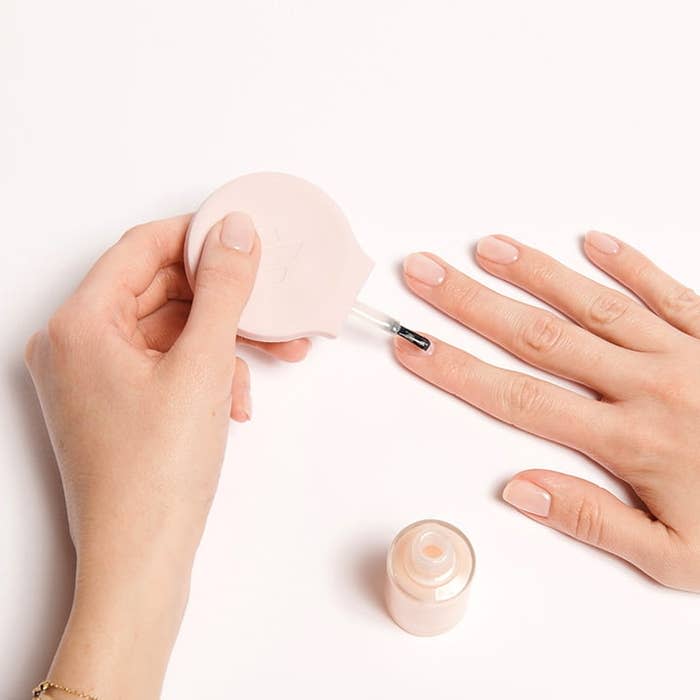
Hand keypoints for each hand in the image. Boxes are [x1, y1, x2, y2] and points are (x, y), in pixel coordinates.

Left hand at [25, 212, 308, 697]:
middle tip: (272, 304)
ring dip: (224, 341)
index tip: (245, 236)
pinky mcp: (117, 402)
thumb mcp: (202, 367)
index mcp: (80, 324)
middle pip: (161, 290)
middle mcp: (77, 345)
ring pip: (171, 329)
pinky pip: (167, 363)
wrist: (140, 561)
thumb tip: (234, 232)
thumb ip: (223, 290)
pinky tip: (236, 400)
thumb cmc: (155, 476)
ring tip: (272, 357)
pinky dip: (206, 371)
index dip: (199, 237)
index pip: (143, 248)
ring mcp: (96, 376)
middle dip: (225, 300)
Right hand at [395, 232, 699, 591]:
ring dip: (536, 274)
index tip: (416, 348)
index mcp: (631, 440)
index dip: (458, 371)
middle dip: (473, 303)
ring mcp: (684, 351)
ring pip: (593, 304)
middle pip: (539, 337)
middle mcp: (648, 385)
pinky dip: (628, 265)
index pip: (520, 399)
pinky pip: (668, 290)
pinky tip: (592, 242)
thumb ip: (595, 521)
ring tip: (490, 250)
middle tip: (426, 273)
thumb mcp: (678, 558)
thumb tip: (520, 489)